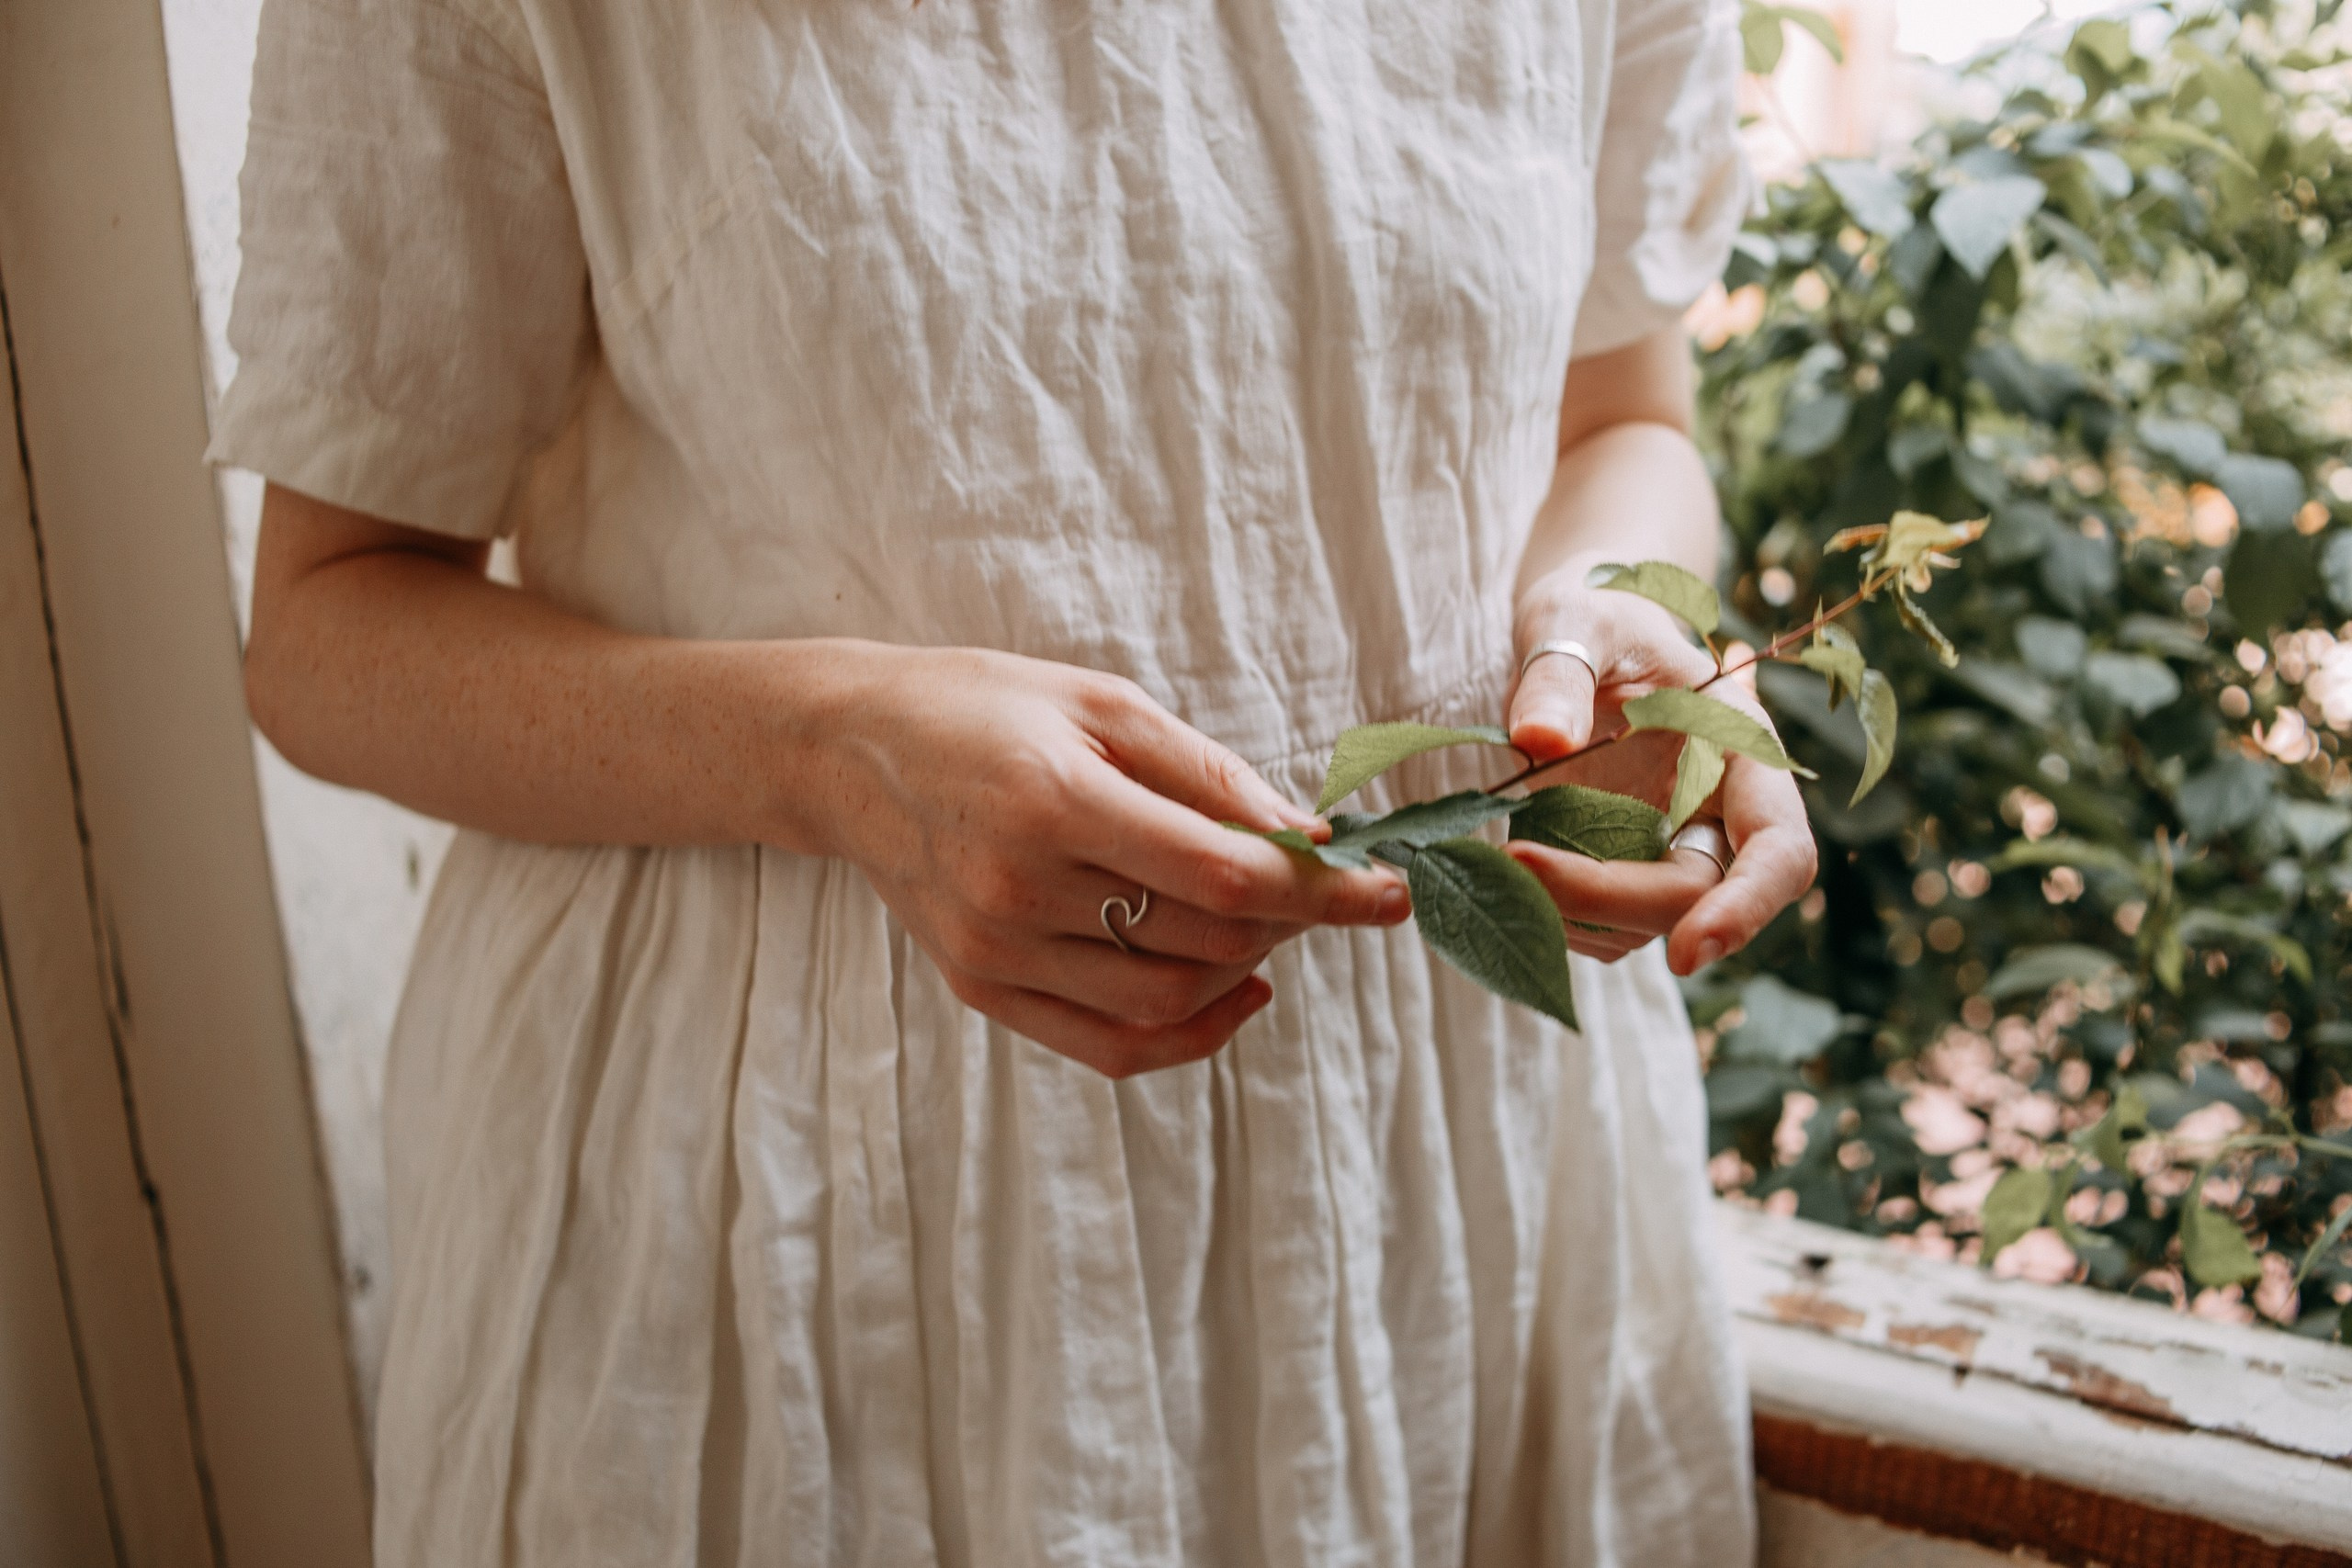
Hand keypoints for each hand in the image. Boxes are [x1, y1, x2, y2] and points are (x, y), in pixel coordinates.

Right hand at [811, 646, 1409, 1075]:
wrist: (850, 753)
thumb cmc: (984, 708)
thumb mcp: (1102, 704)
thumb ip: (1209, 774)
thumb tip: (1310, 836)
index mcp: (1054, 803)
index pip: (1226, 876)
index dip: (1324, 892)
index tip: (1390, 891)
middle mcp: (1019, 891)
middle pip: (1206, 943)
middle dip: (1291, 920)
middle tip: (1319, 882)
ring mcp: (996, 953)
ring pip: (1168, 1004)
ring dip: (1245, 970)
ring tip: (1264, 920)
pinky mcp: (982, 989)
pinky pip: (1110, 1046)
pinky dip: (1190, 1033)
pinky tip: (1234, 991)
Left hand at [1500, 568, 1817, 973]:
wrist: (1574, 631)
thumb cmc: (1590, 612)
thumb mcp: (1572, 619)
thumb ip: (1558, 673)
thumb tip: (1539, 738)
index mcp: (1742, 751)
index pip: (1779, 851)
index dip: (1745, 908)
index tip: (1687, 955)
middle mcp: (1722, 811)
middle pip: (1694, 897)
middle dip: (1606, 898)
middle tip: (1512, 862)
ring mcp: (1675, 847)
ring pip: (1642, 925)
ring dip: (1569, 912)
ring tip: (1497, 850)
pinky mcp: (1627, 868)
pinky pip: (1600, 924)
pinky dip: (1552, 913)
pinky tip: (1507, 864)